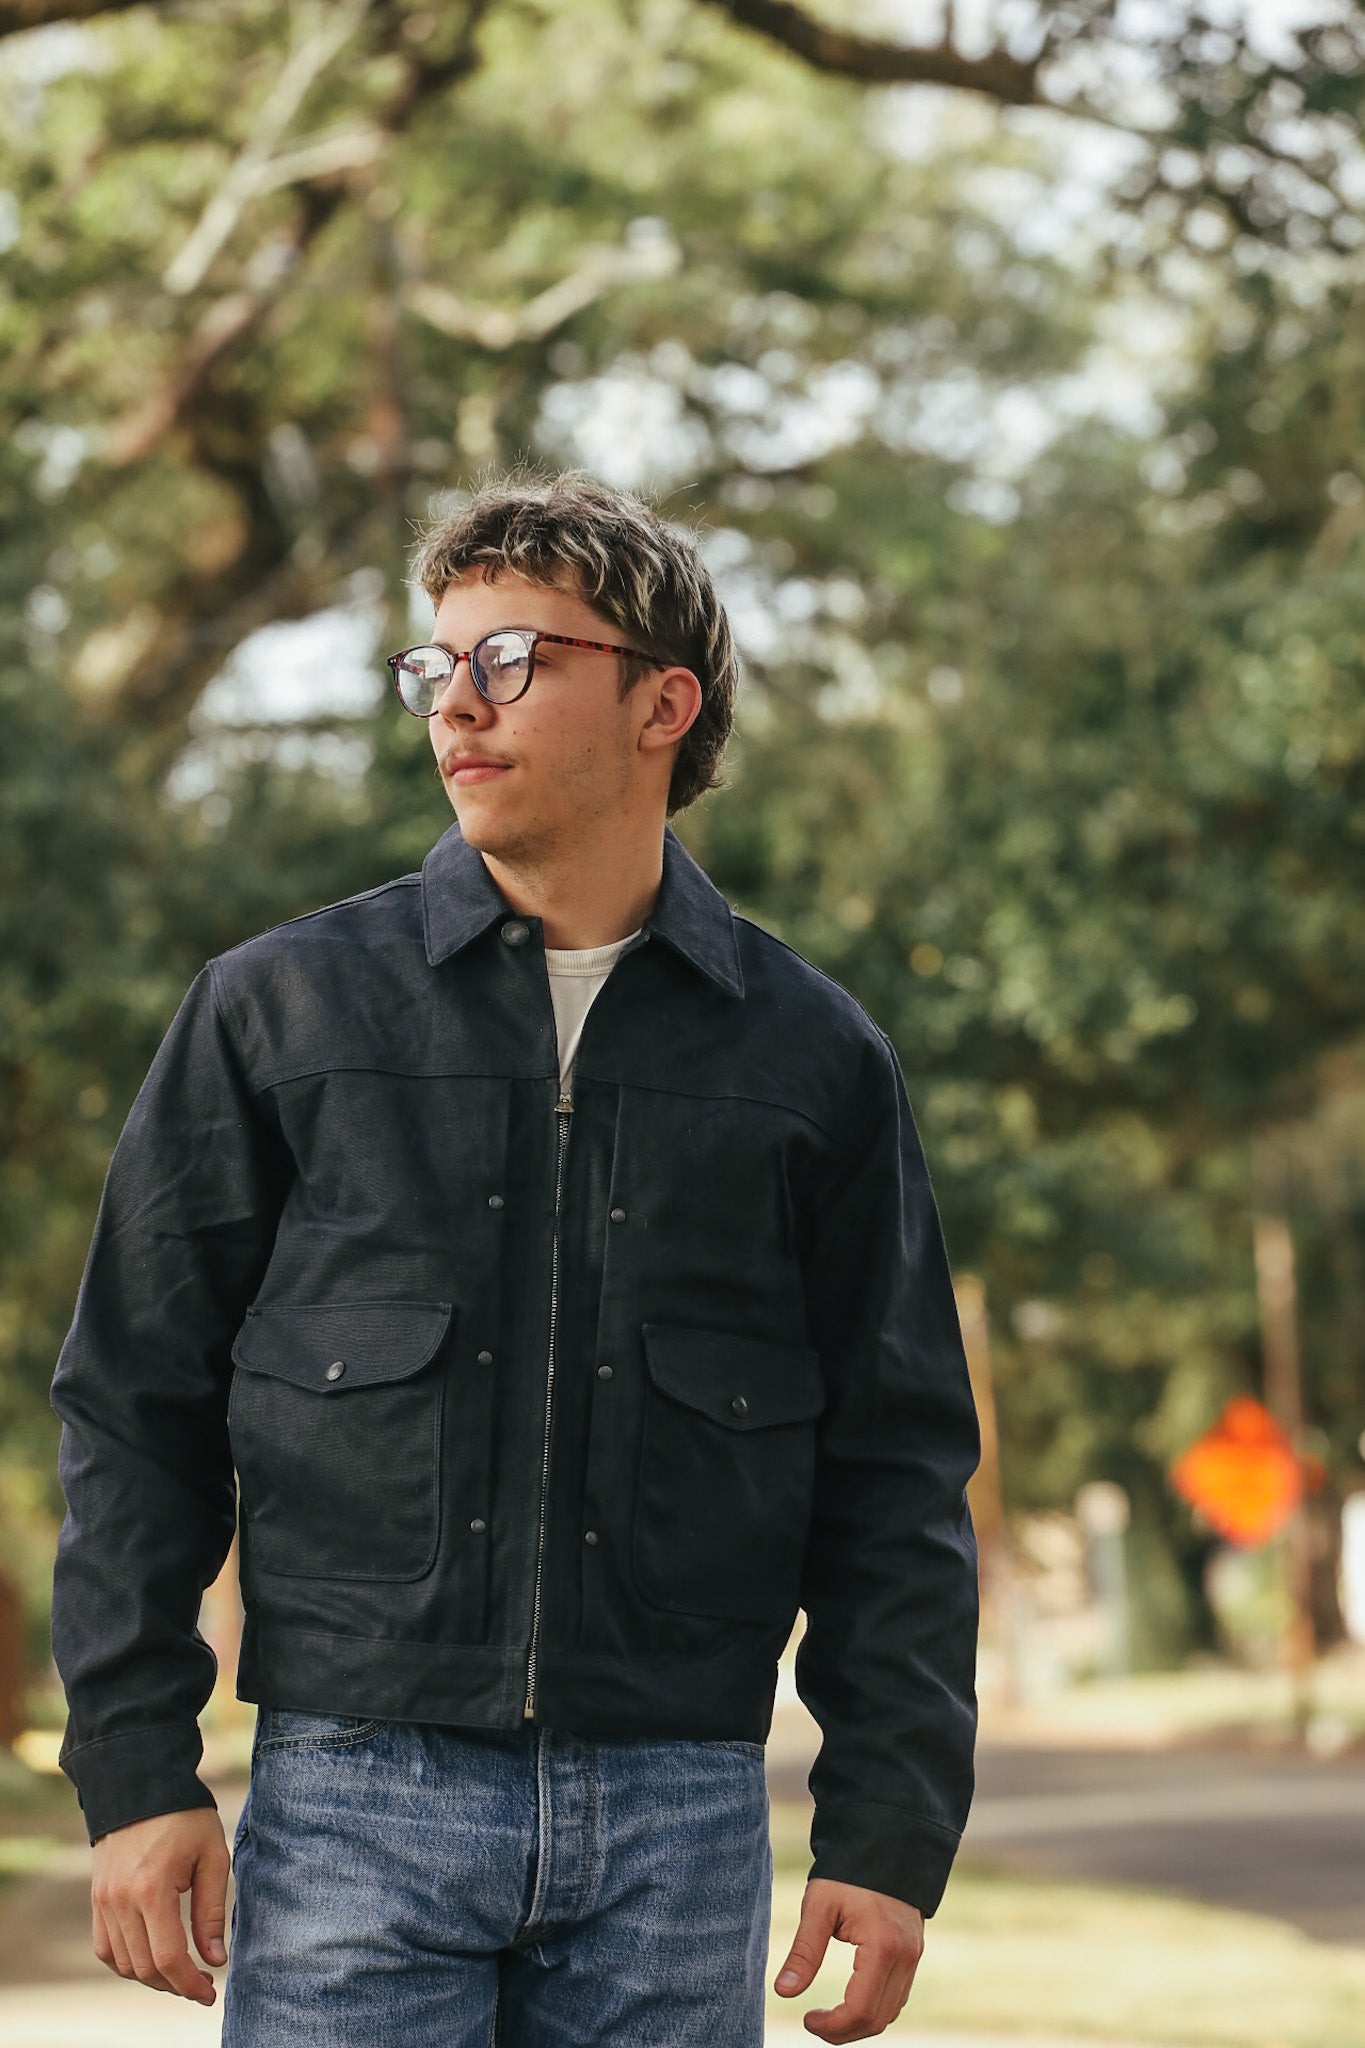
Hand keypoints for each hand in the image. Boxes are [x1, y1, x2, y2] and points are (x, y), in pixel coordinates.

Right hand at [90, 1806, 230, 2004]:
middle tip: (202, 1984)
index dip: (190, 1984)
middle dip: (175, 1985)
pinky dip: (127, 1962)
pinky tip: (151, 1957)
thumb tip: (215, 1960)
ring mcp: (103, 1902)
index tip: (210, 1993)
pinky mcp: (97, 1900)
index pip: (168, 1958)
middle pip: (144, 1968)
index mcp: (151, 1889)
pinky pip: (105, 1948)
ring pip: (123, 1964)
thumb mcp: (211, 1856)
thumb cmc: (184, 1817)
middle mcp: (120, 1901)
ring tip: (180, 1971)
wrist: (140, 1785)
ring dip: (152, 1977)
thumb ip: (211, 1911)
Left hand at [773, 1876, 923, 2040]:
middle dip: (843, 2031)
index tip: (807, 2019)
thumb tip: (783, 1992)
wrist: (883, 1842)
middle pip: (878, 2020)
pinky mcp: (913, 1953)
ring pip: (890, 2012)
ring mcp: (914, 1956)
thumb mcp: (819, 1906)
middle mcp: (905, 1957)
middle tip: (813, 2022)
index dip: (832, 2026)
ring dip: (860, 2022)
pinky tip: (851, 1999)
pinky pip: (897, 1996)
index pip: (860, 2010)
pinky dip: (875, 2007)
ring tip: (829, 2015)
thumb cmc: (847, 1872)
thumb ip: (804, 1952)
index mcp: (882, 1947)